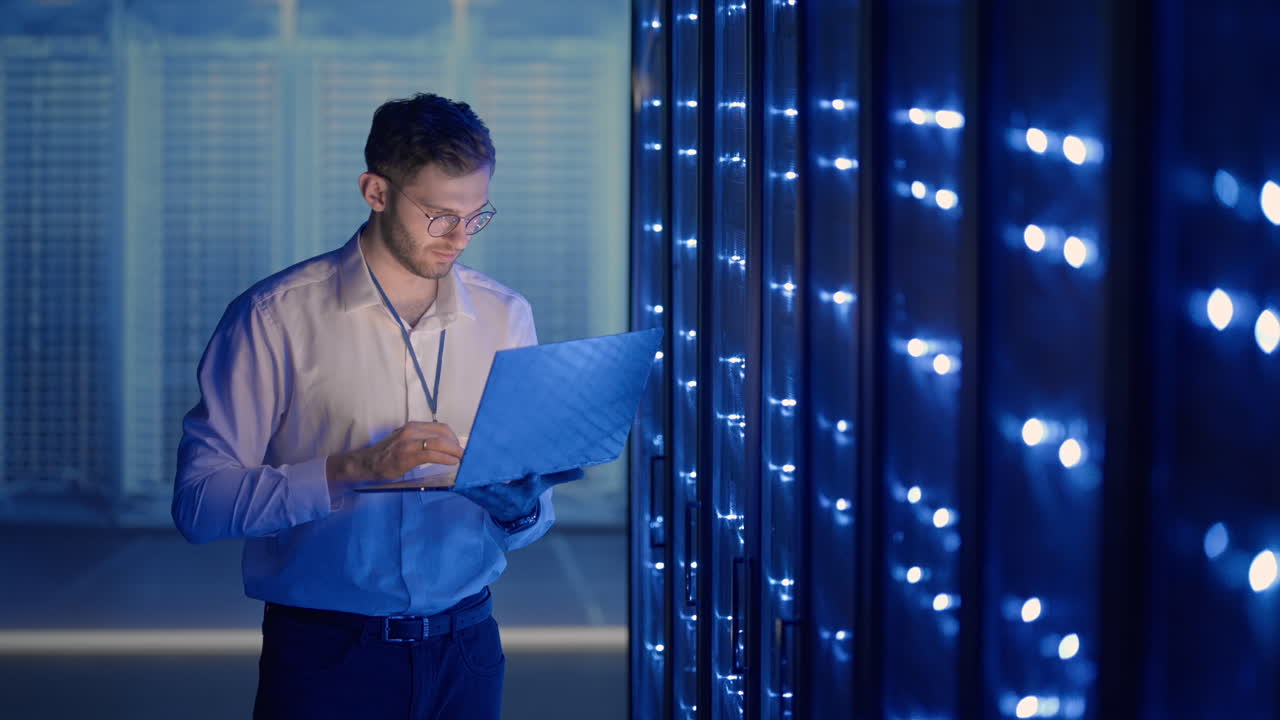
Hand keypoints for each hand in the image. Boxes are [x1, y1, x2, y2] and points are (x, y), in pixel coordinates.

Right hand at [326, 422, 462, 494]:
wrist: (368, 463)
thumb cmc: (389, 455)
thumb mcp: (407, 442)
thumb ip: (423, 441)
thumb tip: (445, 447)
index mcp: (413, 426)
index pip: (441, 428)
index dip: (454, 438)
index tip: (460, 448)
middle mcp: (412, 430)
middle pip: (443, 434)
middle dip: (457, 445)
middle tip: (464, 456)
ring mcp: (409, 441)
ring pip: (439, 442)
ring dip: (454, 451)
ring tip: (462, 459)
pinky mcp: (407, 454)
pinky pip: (431, 454)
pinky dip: (444, 458)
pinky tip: (452, 462)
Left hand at [456, 468, 583, 524]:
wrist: (512, 515)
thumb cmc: (527, 493)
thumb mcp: (544, 485)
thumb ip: (560, 476)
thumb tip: (583, 472)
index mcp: (526, 493)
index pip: (533, 487)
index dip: (534, 482)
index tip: (535, 475)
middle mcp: (509, 498)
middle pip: (503, 489)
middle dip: (496, 481)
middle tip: (490, 471)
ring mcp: (492, 500)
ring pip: (483, 491)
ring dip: (474, 483)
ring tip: (467, 468)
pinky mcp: (478, 498)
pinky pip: (469, 492)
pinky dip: (462, 486)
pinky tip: (455, 478)